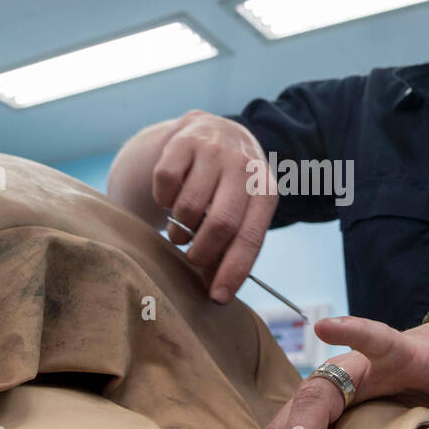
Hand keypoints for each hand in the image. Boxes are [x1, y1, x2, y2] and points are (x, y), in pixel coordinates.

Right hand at [151, 110, 277, 302]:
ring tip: (181, 226)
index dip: (233, 271)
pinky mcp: (184, 141)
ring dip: (178, 227)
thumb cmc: (228, 187)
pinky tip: (171, 196)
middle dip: (201, 252)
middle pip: (221, 224)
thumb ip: (232, 247)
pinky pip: (165, 182)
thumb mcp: (241, 211)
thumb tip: (217, 292)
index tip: (217, 298)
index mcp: (266, 189)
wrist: (213, 131)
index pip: (250, 237)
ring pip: (188, 206)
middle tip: (191, 258)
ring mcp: (214, 150)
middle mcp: (244, 166)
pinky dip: (162, 199)